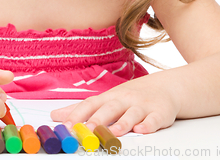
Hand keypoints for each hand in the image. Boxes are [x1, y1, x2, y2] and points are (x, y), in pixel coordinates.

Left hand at [50, 75, 180, 135]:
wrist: (164, 87)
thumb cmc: (130, 96)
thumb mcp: (105, 100)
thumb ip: (81, 109)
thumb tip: (55, 115)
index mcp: (108, 97)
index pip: (90, 104)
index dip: (77, 115)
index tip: (65, 126)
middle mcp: (123, 99)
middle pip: (109, 108)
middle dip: (97, 120)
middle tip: (86, 131)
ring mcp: (142, 105)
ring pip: (131, 114)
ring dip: (122, 123)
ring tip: (113, 132)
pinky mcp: (159, 112)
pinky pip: (154, 119)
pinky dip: (148, 124)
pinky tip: (142, 130)